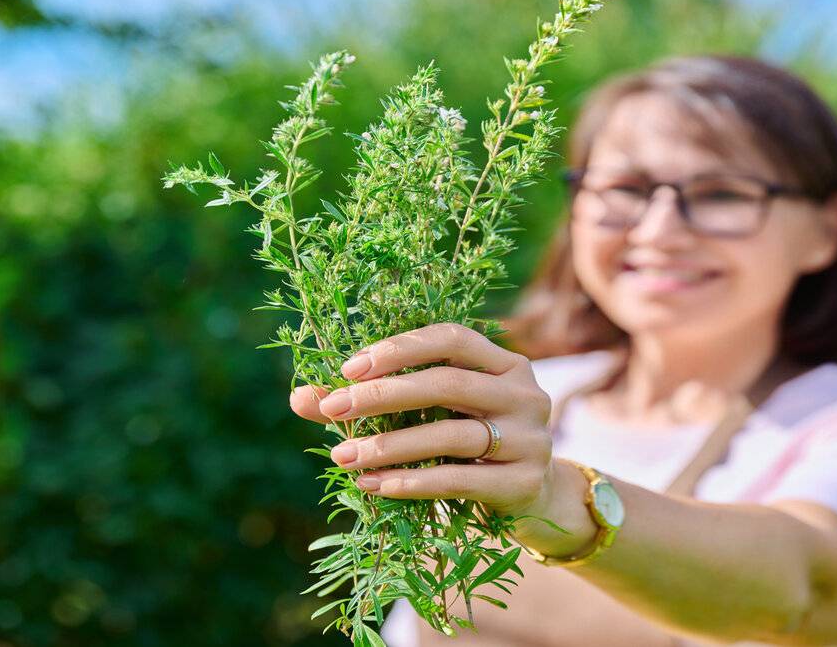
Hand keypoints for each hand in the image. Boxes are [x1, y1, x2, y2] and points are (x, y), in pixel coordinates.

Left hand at [290, 322, 554, 517]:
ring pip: (451, 434)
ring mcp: (529, 438)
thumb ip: (372, 402)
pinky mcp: (523, 482)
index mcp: (504, 362)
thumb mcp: (433, 415)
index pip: (451, 338)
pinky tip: (376, 485)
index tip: (349, 368)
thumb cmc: (472, 445)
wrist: (535, 498)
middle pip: (447, 383)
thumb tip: (301, 397)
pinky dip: (414, 482)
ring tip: (344, 456)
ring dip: (391, 445)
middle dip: (383, 395)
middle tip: (333, 408)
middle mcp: (524, 393)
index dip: (400, 348)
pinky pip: (461, 479)